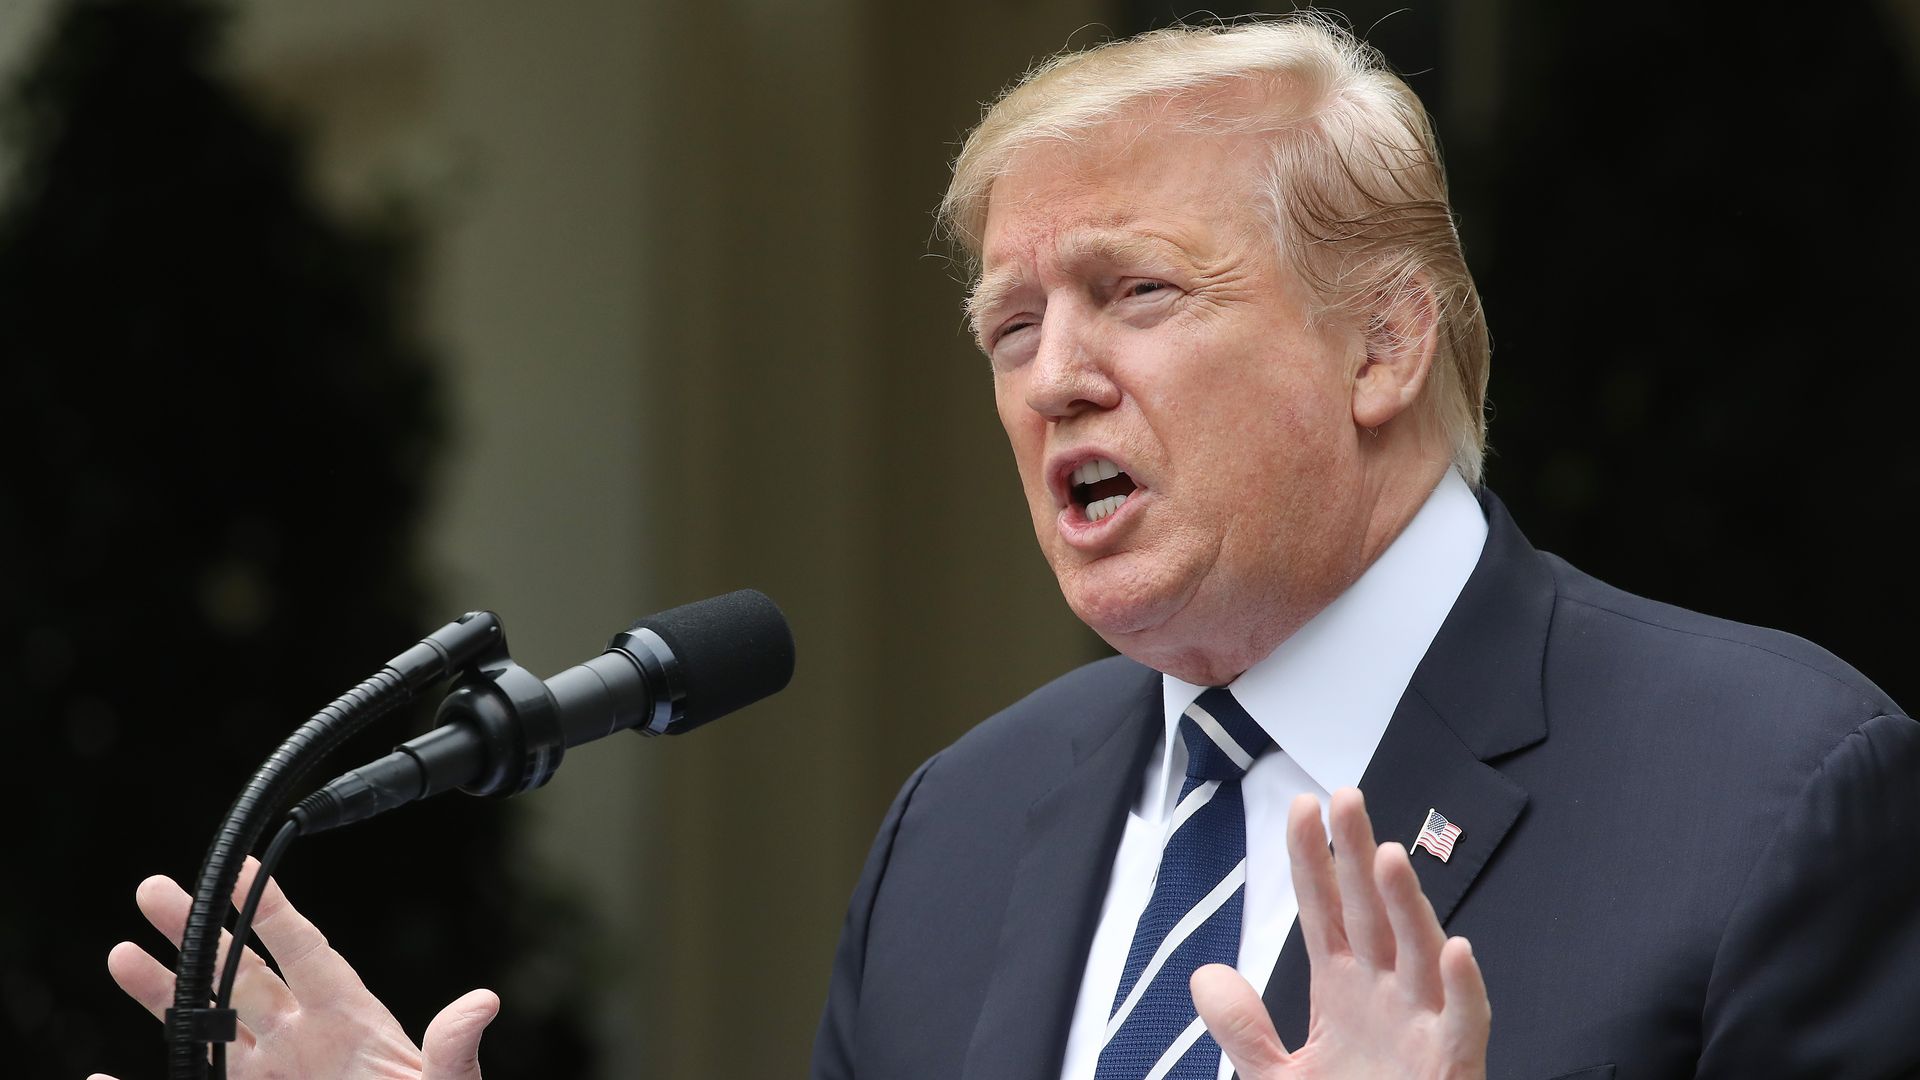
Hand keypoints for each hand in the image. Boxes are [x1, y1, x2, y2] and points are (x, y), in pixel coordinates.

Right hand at [91, 858, 498, 1079]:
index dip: (271, 907)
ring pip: (206, 1024)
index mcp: (349, 1018)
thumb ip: (453, 1051)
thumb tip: (484, 1003)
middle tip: (154, 889)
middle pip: (240, 971)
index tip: (239, 865)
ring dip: (163, 992)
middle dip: (198, 930)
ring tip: (121, 953)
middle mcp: (301, 1037)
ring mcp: (270, 1073)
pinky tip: (103, 1074)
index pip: (305, 948)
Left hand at [1189, 788, 1488, 1078]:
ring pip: (1418, 954)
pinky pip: (1463, 1021)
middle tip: (1346, 799)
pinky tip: (1456, 949)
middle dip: (1357, 857)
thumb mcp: (1280, 1079)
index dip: (1313, 861)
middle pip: (1370, 913)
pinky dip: (1463, 988)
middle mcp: (1387, 995)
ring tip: (1389, 857)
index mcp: (1345, 990)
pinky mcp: (1451, 1064)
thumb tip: (1205, 975)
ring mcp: (1422, 1026)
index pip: (1325, 911)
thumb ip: (1245, 1030)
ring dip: (1406, 906)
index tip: (1302, 808)